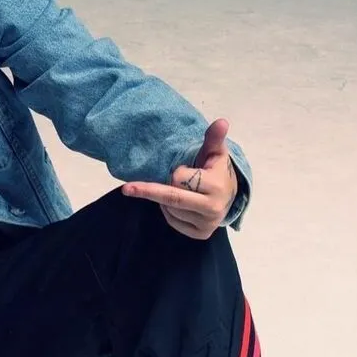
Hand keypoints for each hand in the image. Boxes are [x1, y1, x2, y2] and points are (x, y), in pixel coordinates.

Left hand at [121, 118, 239, 239]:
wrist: (230, 196)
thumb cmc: (216, 170)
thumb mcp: (215, 153)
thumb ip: (213, 138)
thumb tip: (221, 121)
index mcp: (216, 186)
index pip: (180, 179)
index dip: (176, 172)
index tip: (181, 168)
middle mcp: (212, 208)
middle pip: (171, 198)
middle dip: (148, 190)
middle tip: (126, 188)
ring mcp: (206, 224)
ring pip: (169, 210)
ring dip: (164, 200)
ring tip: (179, 190)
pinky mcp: (200, 234)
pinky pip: (173, 222)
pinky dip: (168, 212)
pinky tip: (178, 205)